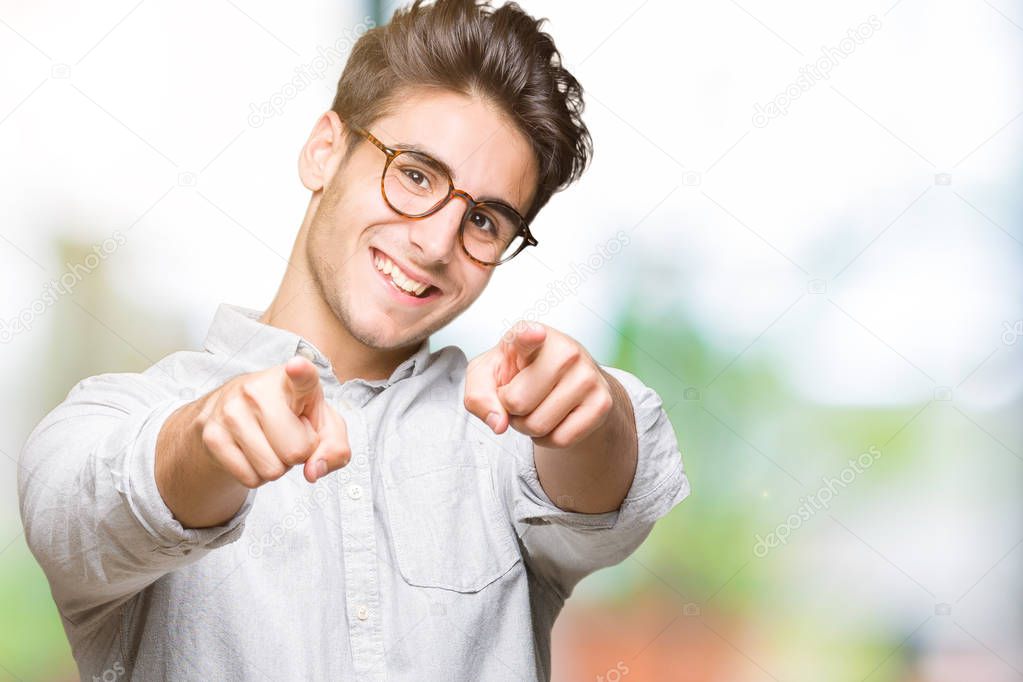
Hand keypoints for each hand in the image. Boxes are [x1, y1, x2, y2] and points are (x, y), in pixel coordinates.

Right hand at [198, 356, 350, 486]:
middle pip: (296, 451)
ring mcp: (230, 412)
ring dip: (277, 466)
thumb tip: (313, 471)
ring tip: (269, 443)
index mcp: (292, 379)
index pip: (301, 376)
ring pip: (272, 470)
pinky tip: (252, 452)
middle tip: (287, 436)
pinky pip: (249, 479)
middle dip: (298, 455)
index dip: (301, 372)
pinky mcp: (211, 436)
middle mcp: (258, 390)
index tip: (296, 366)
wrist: (231, 414)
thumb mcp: (321, 424)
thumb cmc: (289, 415)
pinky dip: (256, 476)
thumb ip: (335, 447)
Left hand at [463, 321, 614, 448]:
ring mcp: (588, 375)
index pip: (527, 334)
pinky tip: (553, 419)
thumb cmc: (518, 373)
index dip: (529, 335)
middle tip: (521, 399)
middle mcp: (565, 349)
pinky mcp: (602, 402)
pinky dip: (548, 440)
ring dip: (527, 428)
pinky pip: (561, 439)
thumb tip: (499, 423)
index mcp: (532, 334)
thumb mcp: (487, 376)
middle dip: (510, 411)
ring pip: (538, 425)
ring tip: (536, 408)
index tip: (535, 333)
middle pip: (517, 403)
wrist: (563, 383)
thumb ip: (478, 395)